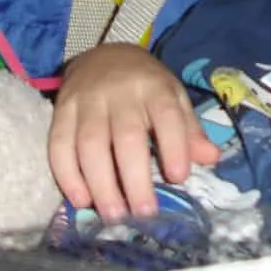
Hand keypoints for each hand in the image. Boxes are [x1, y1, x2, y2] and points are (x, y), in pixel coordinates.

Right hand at [48, 43, 219, 220]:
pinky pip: (59, 144)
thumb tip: (210, 158)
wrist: (102, 55)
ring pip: (90, 144)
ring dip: (100, 183)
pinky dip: (67, 175)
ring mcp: (87, 101)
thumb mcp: (173, 97)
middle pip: (126, 136)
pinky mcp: (61, 111)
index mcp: (154, 87)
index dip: (174, 146)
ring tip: (113, 214)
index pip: (166, 115)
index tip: (178, 178)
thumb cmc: (145, 86)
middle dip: (134, 178)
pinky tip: (81, 199)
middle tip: (142, 213)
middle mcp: (120, 93)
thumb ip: (189, 129)